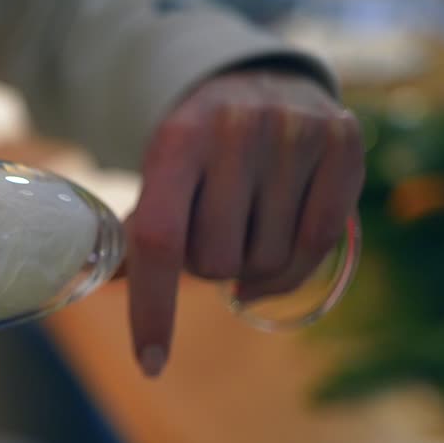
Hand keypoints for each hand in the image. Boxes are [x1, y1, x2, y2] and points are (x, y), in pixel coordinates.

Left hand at [126, 69, 363, 376]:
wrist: (258, 79)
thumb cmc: (197, 147)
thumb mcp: (159, 173)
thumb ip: (138, 230)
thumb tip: (101, 284)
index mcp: (176, 139)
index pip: (160, 239)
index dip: (153, 307)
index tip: (150, 363)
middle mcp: (237, 130)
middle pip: (215, 262)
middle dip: (207, 267)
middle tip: (211, 234)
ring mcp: (294, 133)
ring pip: (266, 262)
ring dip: (249, 265)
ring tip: (245, 226)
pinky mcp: (343, 141)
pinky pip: (318, 245)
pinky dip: (292, 268)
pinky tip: (276, 247)